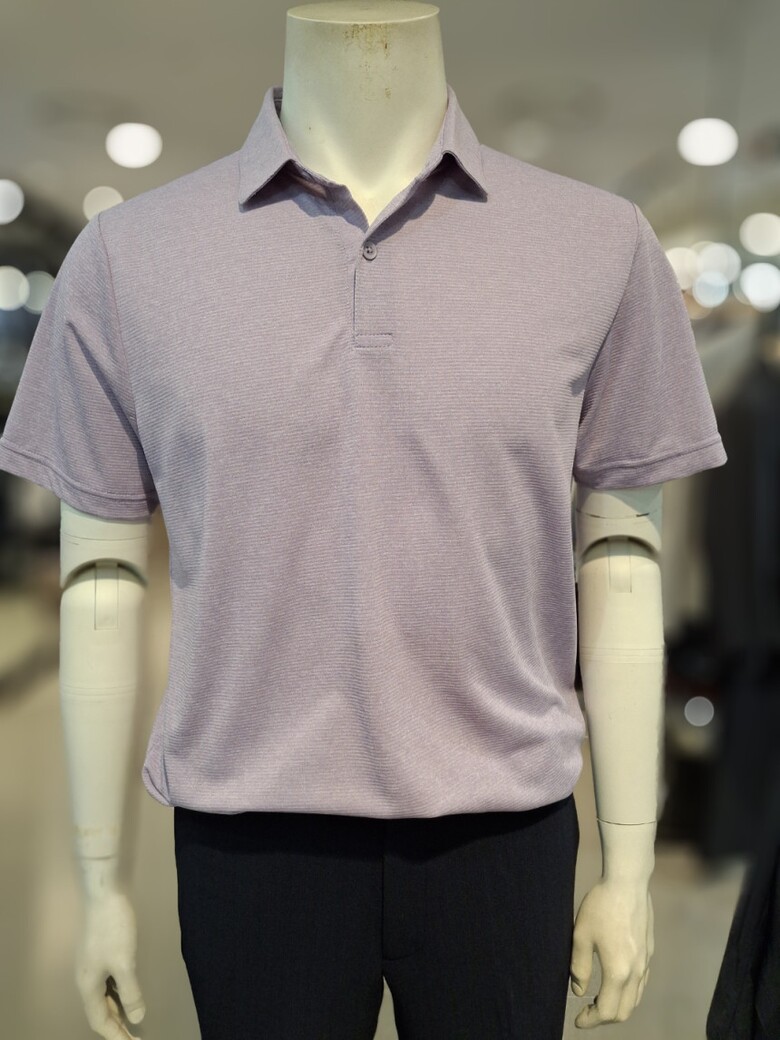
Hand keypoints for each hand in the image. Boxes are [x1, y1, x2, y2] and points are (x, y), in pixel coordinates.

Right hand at [75, 889, 145, 1038]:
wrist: (104, 893)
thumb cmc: (113, 928)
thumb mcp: (125, 963)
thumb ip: (131, 992)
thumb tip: (136, 1018)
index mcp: (88, 985)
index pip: (99, 1021)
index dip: (115, 1036)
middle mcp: (86, 978)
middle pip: (99, 1010)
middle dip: (116, 1026)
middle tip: (134, 1037)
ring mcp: (92, 964)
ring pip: (103, 996)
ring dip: (116, 1010)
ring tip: (131, 1021)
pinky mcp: (99, 951)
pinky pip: (107, 982)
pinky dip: (117, 992)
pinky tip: (127, 991)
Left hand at [569, 879, 653, 1026]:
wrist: (627, 883)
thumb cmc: (600, 907)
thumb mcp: (581, 935)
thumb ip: (579, 967)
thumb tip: (578, 990)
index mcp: (618, 972)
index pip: (606, 1011)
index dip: (591, 1020)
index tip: (578, 1019)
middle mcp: (636, 973)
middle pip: (624, 1011)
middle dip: (604, 1018)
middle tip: (587, 1011)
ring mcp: (646, 963)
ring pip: (635, 999)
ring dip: (618, 1006)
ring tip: (599, 999)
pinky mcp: (650, 952)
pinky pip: (641, 984)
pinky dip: (628, 993)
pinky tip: (615, 982)